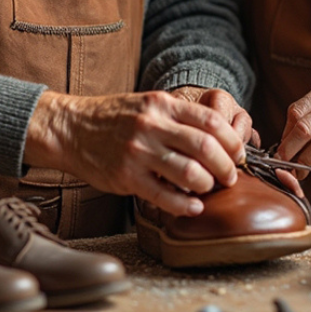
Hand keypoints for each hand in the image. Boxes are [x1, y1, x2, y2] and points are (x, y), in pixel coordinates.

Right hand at [24, 90, 244, 216]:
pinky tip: (194, 207)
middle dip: (226, 166)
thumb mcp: (148, 104)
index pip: (211, 120)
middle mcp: (152, 125)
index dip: (232, 140)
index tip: (238, 154)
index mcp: (162, 104)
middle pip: (206, 147)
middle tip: (230, 177)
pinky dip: (185, 205)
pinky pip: (164, 196)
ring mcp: (139, 152)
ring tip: (208, 189)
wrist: (71, 128)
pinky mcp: (126, 177)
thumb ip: (178, 116)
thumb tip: (218, 136)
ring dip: (207, 185)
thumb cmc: (115, 118)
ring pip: (189, 172)